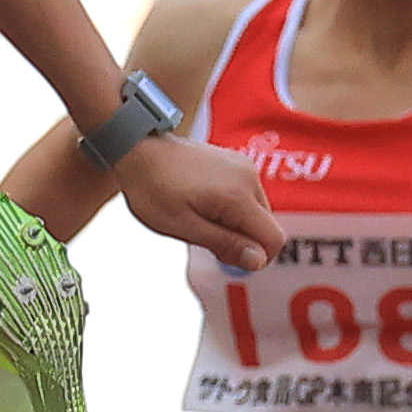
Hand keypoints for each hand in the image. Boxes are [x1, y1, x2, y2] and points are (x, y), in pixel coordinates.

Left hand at [112, 134, 279, 270]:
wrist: (138, 150)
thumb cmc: (153, 189)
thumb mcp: (183, 226)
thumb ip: (224, 243)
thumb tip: (257, 261)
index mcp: (238, 196)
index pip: (273, 238)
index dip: (256, 257)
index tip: (227, 258)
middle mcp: (248, 177)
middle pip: (267, 225)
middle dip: (243, 239)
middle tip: (204, 236)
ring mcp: (244, 166)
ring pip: (257, 211)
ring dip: (236, 223)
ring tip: (199, 217)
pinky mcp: (237, 162)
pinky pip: (247, 194)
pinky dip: (232, 207)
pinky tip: (203, 203)